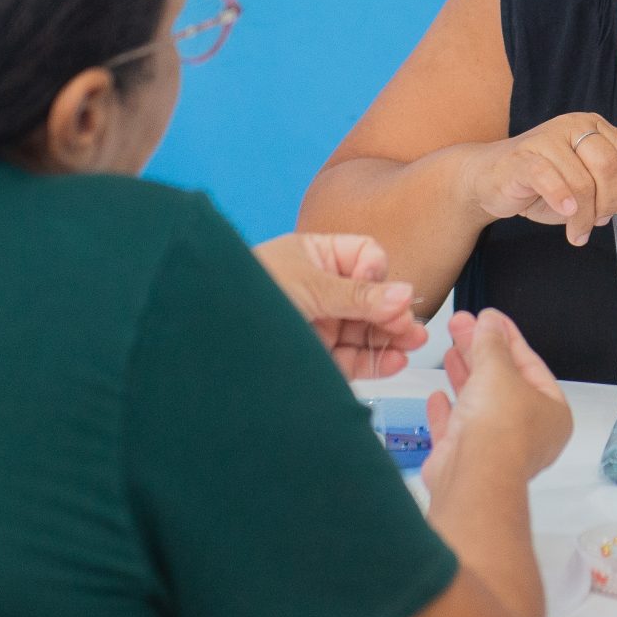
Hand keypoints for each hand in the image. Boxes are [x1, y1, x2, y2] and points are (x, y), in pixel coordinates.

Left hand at [251, 232, 430, 380]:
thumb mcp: (309, 286)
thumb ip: (358, 295)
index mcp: (317, 256)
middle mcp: (321, 288)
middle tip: (410, 327)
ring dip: (390, 337)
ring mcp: (319, 322)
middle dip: (392, 312)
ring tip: (411, 345)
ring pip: (365, 330)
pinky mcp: (316, 355)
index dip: (378, 273)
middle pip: (371, 297)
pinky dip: (373, 360)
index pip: (365, 258)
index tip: (380, 290)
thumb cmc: (247, 292)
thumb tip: (405, 293)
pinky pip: (352, 357)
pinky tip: (393, 360)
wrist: (205, 332)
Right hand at [423, 308, 571, 494]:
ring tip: (449, 349)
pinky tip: (437, 396)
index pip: (529, 364)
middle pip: (502, 381)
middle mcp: (527, 431)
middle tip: (459, 325)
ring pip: (479, 404)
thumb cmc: (500, 423)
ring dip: (464, 376)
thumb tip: (489, 321)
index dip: (507, 337)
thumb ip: (491, 343)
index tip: (487, 317)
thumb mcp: (498, 369)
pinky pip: (457, 430)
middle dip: (479, 351)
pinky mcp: (466, 460)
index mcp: (551, 410)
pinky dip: (448, 412)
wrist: (474, 476)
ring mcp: (496, 447)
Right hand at [460, 112, 616, 246]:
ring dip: (584, 216)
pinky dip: (561, 200)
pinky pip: (549, 179)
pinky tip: (564, 214)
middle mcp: (572, 125)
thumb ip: (611, 189)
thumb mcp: (584, 185)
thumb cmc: (543, 185)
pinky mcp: (522, 156)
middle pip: (608, 165)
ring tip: (578, 232)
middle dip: (609, 202)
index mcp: (592, 126)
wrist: (491, 179)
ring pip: (581, 180)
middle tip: (599, 222)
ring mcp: (546, 137)